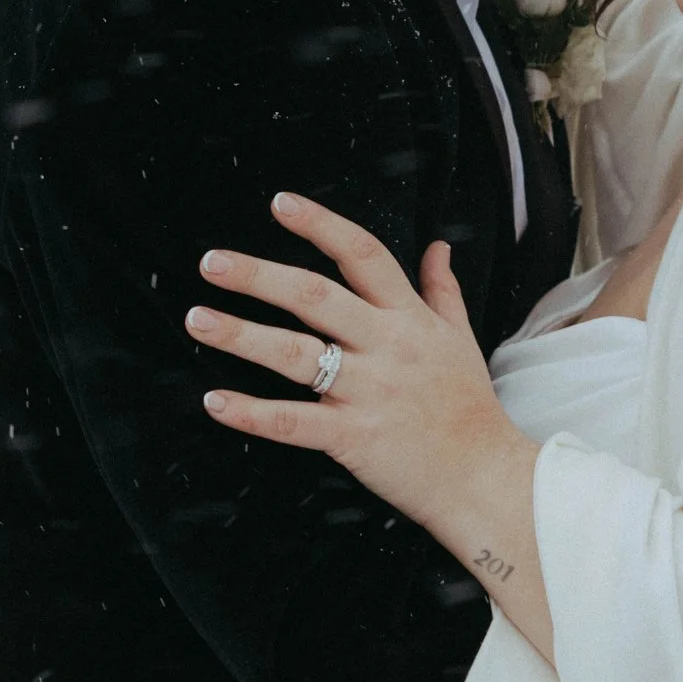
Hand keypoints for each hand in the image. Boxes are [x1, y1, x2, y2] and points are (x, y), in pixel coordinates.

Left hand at [189, 193, 553, 659]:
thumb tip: (438, 246)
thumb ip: (443, 290)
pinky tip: (215, 400)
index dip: (321, 225)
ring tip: (198, 318)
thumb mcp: (461, 338)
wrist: (484, 477)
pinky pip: (293, 422)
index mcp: (409, 318)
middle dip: (259, 275)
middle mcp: (385, 347)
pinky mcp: (352, 437)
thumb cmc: (469, 408)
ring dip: (241, 335)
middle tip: (212, 263)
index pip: (363, 255)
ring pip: (295, 354)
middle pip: (314, 296)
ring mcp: (367, 391)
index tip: (281, 204)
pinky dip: (251, 412)